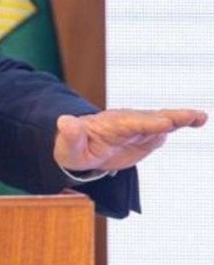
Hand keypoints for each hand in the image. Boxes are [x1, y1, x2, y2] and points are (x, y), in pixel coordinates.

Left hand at [54, 108, 206, 172]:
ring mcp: (140, 128)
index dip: (148, 124)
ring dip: (181, 118)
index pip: (131, 123)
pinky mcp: (147, 135)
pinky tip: (197, 121)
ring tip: (201, 117)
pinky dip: (181, 124)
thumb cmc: (72, 148)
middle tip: (194, 115)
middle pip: (152, 119)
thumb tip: (64, 122)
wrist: (81, 149)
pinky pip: (165, 128)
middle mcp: (128, 122)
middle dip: (172, 117)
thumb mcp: (67, 146)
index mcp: (110, 125)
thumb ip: (69, 135)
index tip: (165, 122)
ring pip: (162, 121)